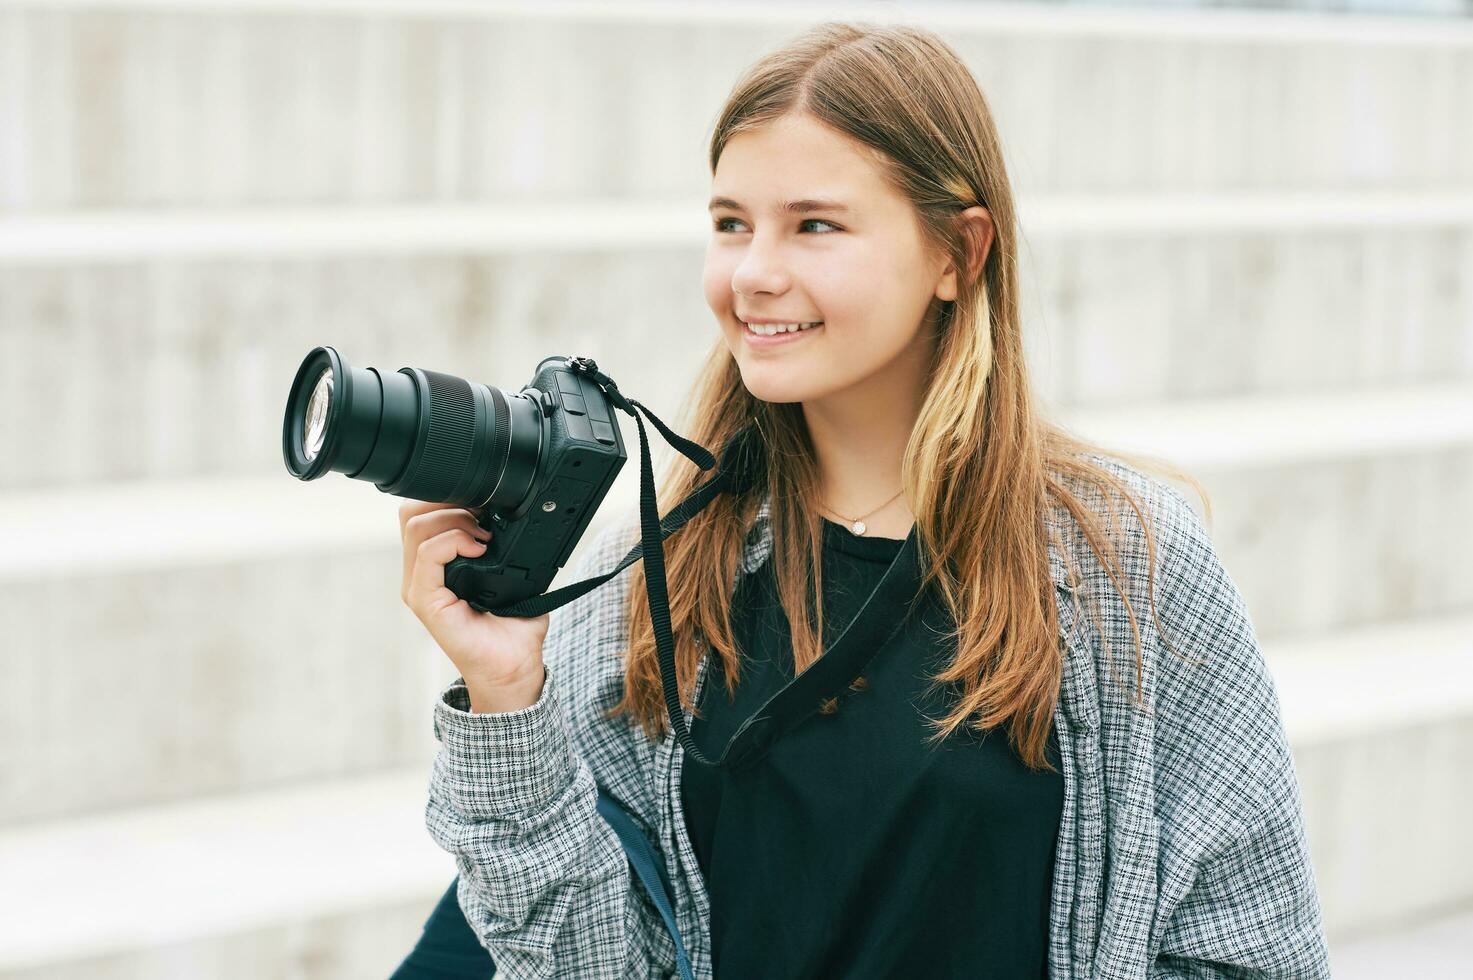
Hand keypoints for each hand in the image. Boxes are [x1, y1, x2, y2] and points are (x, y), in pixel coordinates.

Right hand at [399, 500, 550, 709]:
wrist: (512, 664)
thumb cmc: (512, 624)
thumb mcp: (508, 573)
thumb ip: (501, 543)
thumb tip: (510, 513)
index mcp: (433, 566)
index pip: (420, 515)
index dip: (448, 499)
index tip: (482, 505)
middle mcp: (419, 575)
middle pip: (412, 515)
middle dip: (449, 504)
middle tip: (482, 518)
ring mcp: (419, 587)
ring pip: (416, 528)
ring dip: (454, 521)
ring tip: (482, 537)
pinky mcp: (425, 601)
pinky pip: (427, 555)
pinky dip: (454, 542)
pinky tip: (479, 550)